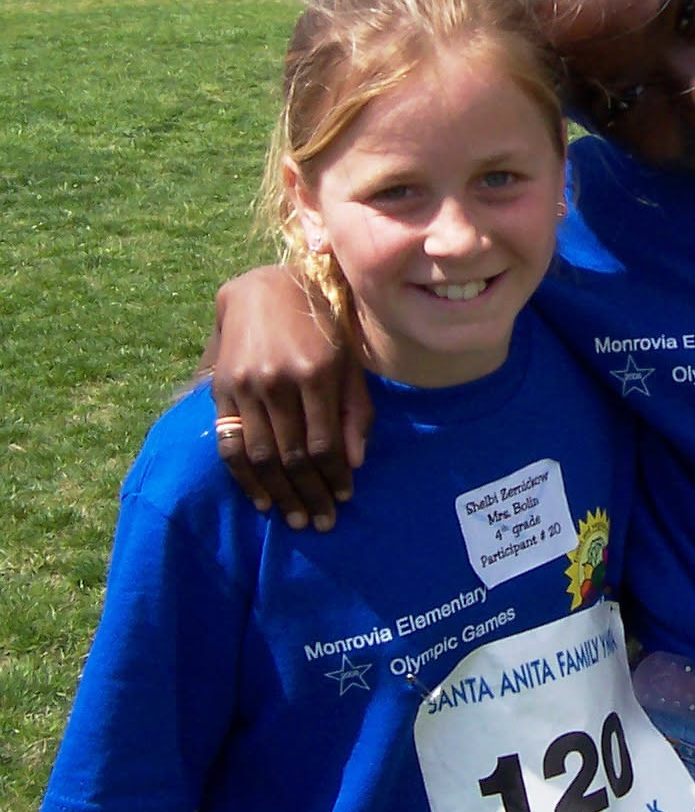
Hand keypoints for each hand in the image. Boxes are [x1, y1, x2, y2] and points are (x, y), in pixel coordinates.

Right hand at [209, 266, 373, 530]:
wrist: (263, 289)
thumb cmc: (319, 326)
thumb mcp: (349, 359)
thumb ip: (355, 409)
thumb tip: (354, 463)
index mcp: (316, 372)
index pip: (324, 443)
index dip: (334, 477)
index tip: (345, 499)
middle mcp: (278, 381)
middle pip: (293, 456)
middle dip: (310, 494)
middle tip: (322, 522)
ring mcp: (245, 387)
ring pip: (262, 456)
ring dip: (280, 494)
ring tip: (296, 519)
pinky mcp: (221, 390)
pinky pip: (231, 444)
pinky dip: (244, 478)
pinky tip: (261, 500)